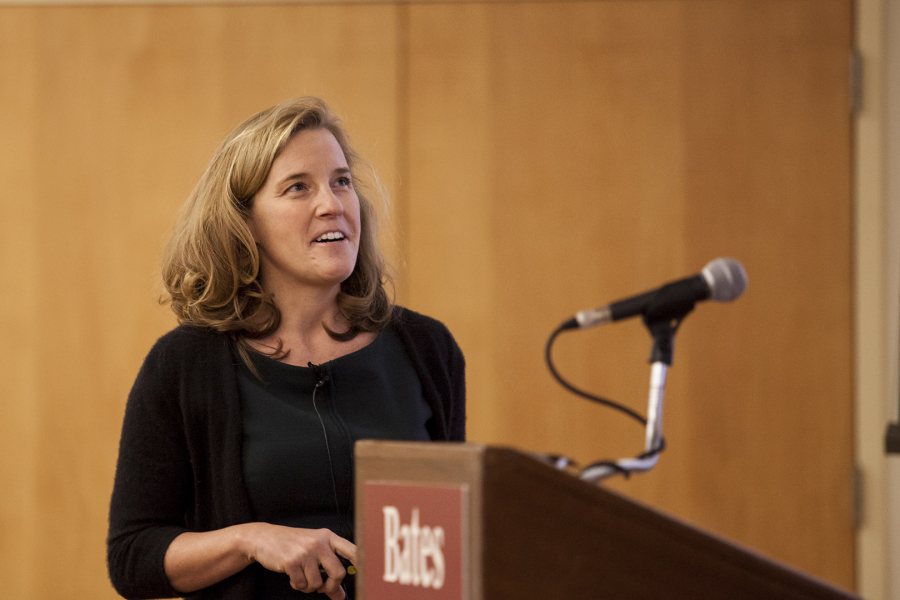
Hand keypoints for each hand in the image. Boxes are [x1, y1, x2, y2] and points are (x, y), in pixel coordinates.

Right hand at [242, 524, 356, 598]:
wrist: (265, 538)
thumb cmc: (293, 544)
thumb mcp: (313, 552)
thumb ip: (328, 570)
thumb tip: (341, 596)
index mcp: (328, 537)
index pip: (352, 549)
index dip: (362, 562)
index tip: (367, 574)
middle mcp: (319, 542)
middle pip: (338, 572)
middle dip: (331, 586)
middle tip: (324, 587)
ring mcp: (305, 552)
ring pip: (318, 583)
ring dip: (310, 587)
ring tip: (303, 577)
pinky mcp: (291, 562)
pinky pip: (302, 585)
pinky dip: (298, 586)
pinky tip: (293, 576)